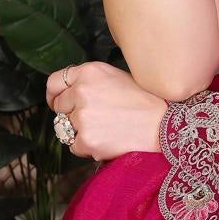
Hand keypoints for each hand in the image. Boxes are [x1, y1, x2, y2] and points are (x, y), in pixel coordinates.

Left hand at [45, 61, 169, 160]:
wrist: (164, 126)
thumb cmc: (146, 101)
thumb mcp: (117, 77)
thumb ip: (90, 81)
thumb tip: (69, 93)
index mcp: (89, 72)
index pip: (54, 82)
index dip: (55, 95)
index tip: (59, 102)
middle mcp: (81, 92)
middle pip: (59, 107)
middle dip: (72, 114)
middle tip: (96, 119)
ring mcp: (82, 117)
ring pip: (65, 128)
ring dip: (80, 131)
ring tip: (106, 129)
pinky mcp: (85, 140)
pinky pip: (74, 146)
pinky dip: (87, 146)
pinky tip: (108, 140)